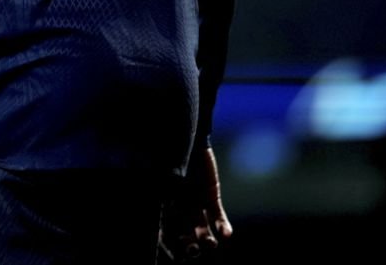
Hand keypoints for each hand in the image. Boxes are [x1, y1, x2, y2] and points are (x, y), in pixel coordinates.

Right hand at [160, 145, 233, 261]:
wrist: (187, 132)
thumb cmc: (169, 153)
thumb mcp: (162, 174)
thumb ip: (160, 193)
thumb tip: (159, 212)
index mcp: (161, 204)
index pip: (163, 232)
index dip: (167, 245)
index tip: (173, 254)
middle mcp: (177, 207)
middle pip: (182, 235)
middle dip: (188, 246)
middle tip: (193, 251)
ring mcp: (195, 202)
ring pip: (201, 229)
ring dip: (206, 239)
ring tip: (210, 244)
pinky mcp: (211, 196)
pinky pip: (217, 215)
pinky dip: (222, 225)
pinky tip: (226, 234)